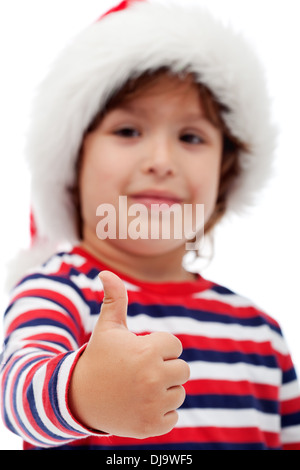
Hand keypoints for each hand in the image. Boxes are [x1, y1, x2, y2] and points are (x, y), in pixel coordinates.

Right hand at [68, 270, 189, 437]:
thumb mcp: (107, 328)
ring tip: (138, 389)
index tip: (139, 352)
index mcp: (148, 351)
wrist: (78, 398)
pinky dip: (160, 413)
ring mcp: (153, 404)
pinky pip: (173, 416)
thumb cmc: (99, 358)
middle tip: (140, 372)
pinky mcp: (152, 426)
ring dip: (163, 390)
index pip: (175, 345)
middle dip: (164, 368)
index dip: (157, 346)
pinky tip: (139, 406)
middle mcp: (154, 378)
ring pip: (179, 392)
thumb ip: (114, 298)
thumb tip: (105, 272)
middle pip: (183, 369)